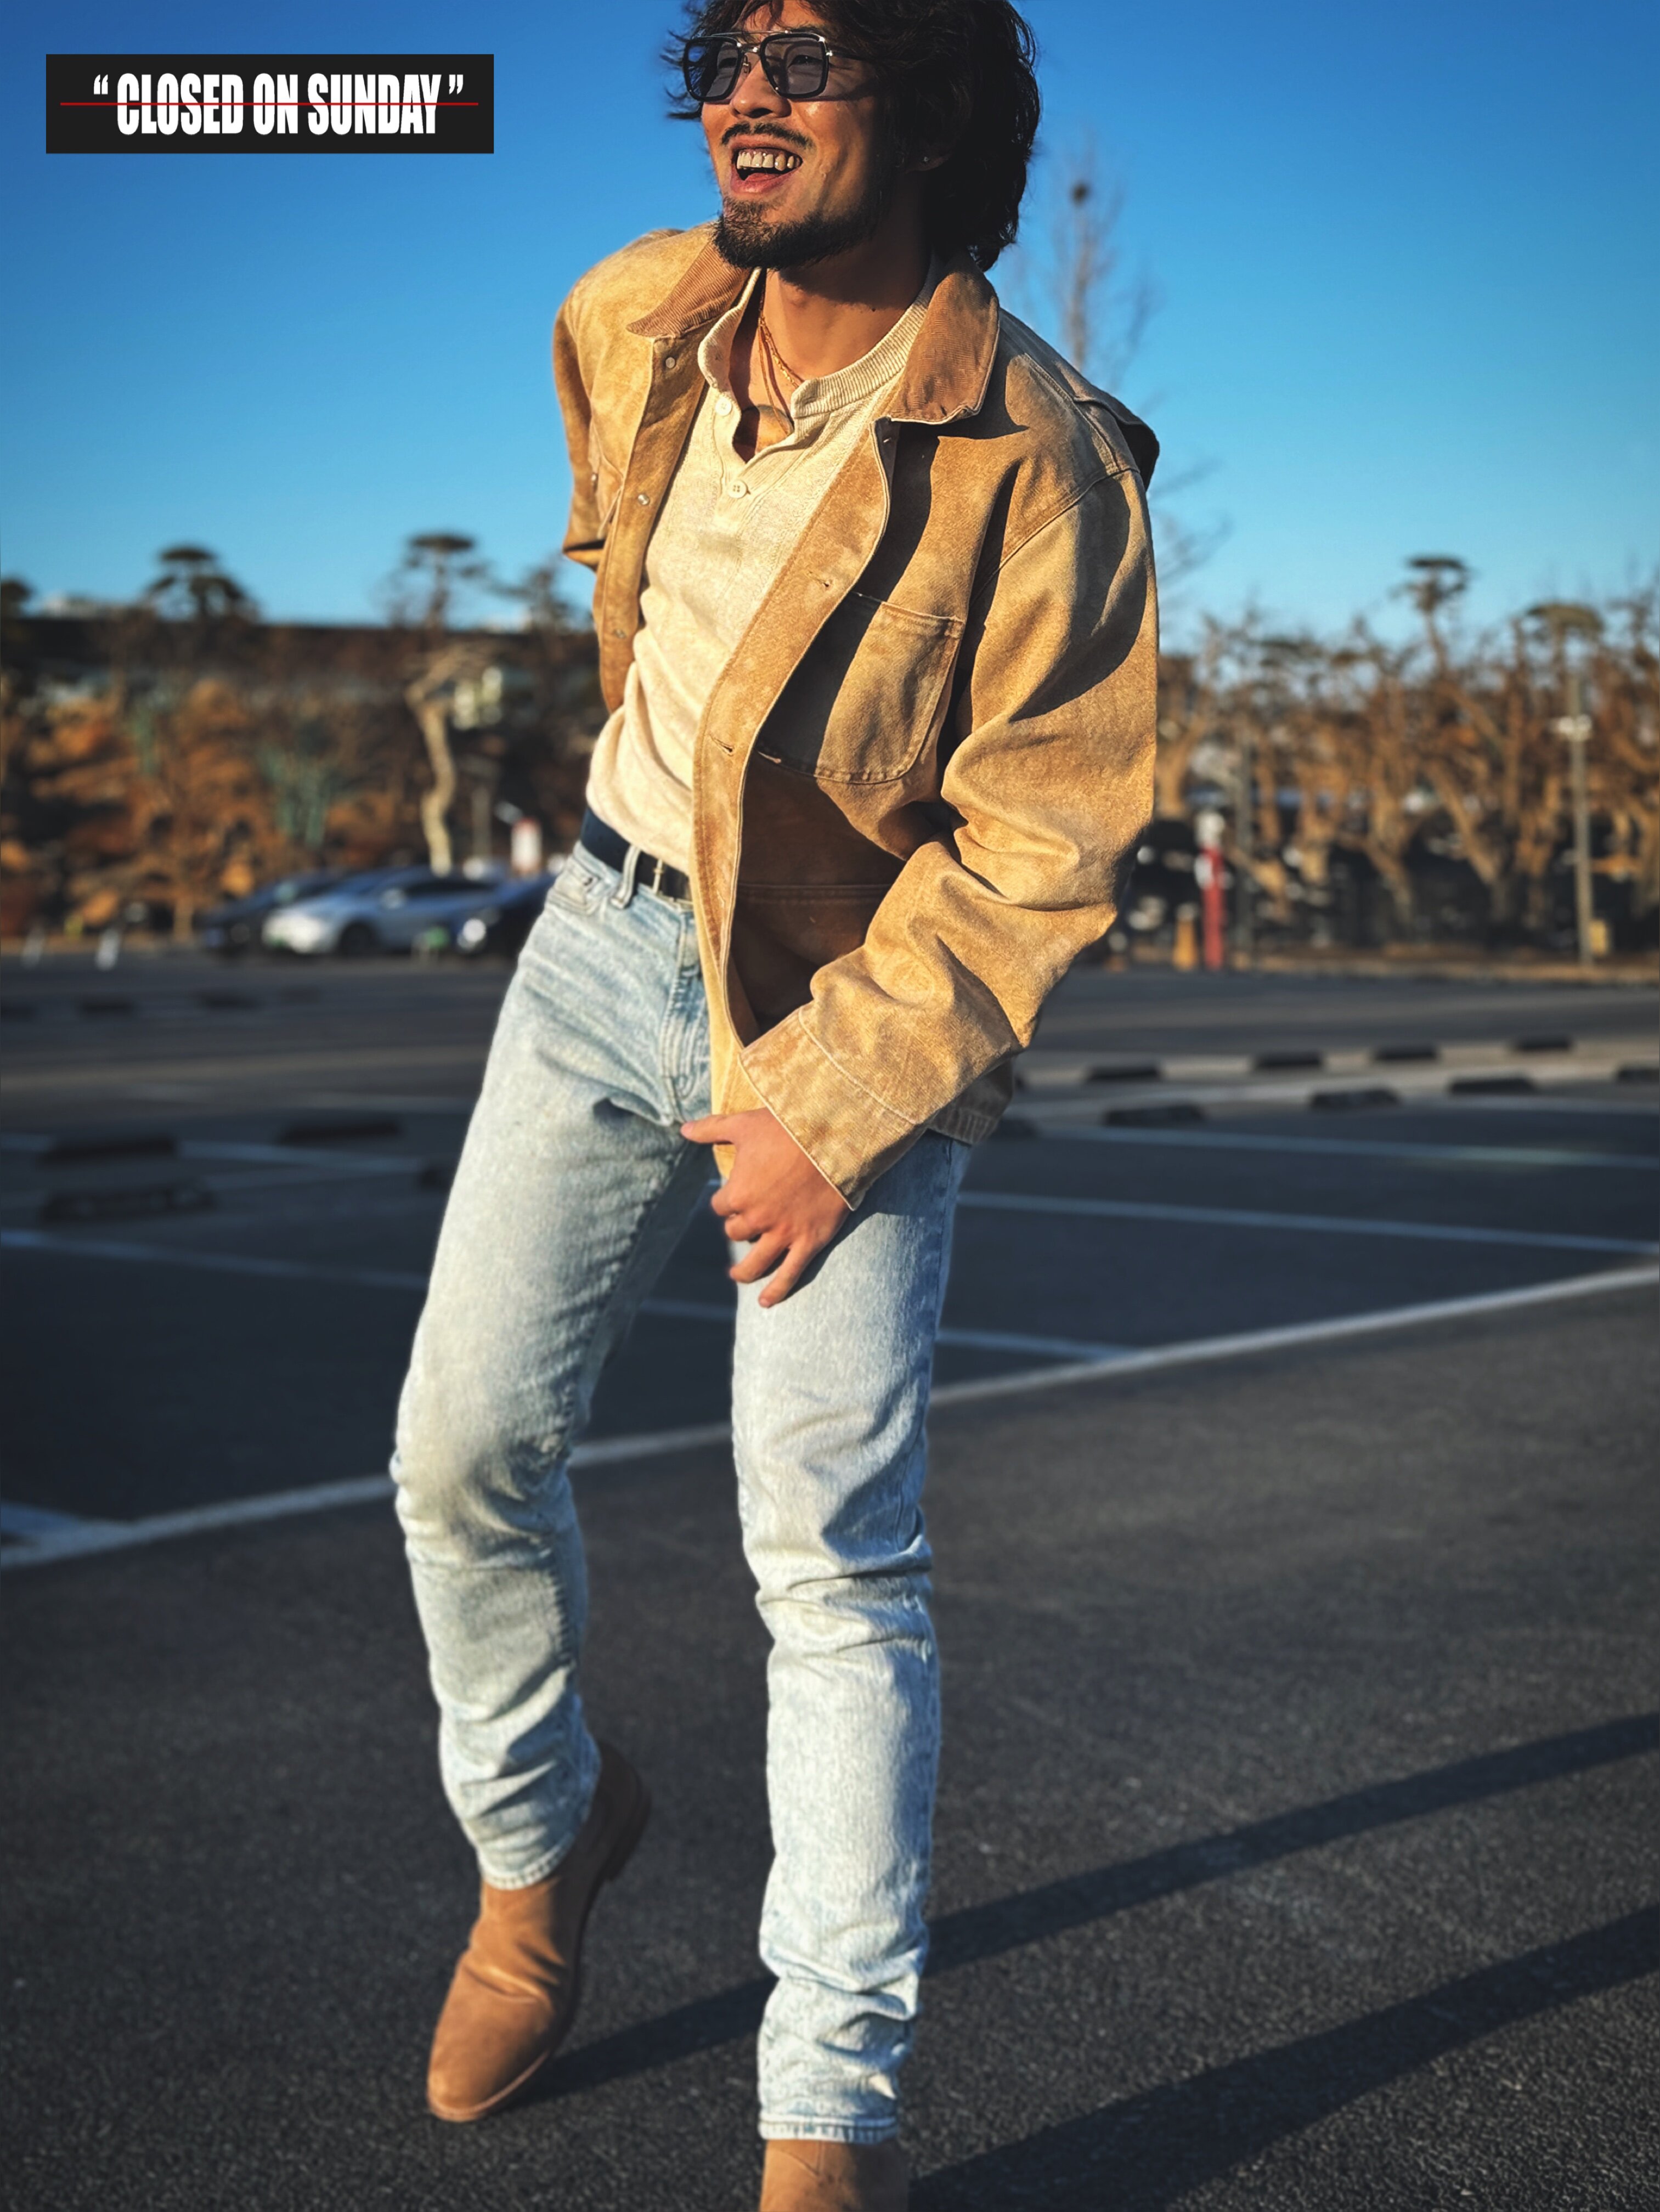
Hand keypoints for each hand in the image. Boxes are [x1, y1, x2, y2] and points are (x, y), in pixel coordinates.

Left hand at [680, 1108, 849, 1307]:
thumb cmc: (789, 1128)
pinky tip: (766, 1302)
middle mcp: (757, 1218)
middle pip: (736, 1233)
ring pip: (755, 1262)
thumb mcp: (745, 1124)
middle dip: (739, 1226)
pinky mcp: (809, 1241)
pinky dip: (777, 1291)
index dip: (727, 1201)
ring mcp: (783, 1234)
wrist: (837, 1139)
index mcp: (738, 1193)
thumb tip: (683, 1129)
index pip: (720, 1207)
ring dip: (743, 1271)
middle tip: (749, 1220)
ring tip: (738, 1275)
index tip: (737, 1195)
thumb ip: (711, 1129)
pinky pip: (790, 1274)